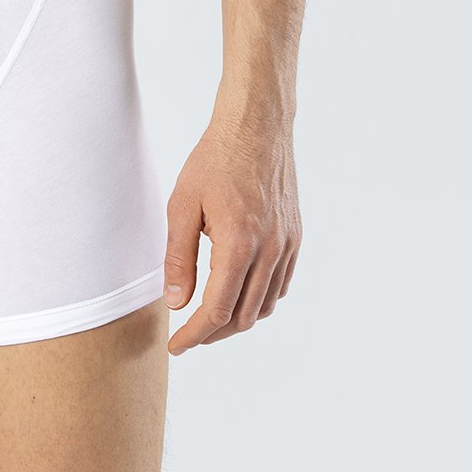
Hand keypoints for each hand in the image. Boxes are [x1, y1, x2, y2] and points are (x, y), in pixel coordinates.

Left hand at [163, 112, 301, 354]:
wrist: (256, 126)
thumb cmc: (215, 159)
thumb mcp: (182, 205)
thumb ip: (178, 257)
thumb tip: (177, 303)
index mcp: (239, 245)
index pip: (217, 311)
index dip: (194, 335)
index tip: (176, 345)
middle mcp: (270, 251)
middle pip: (243, 316)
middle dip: (213, 333)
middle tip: (188, 334)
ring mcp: (287, 245)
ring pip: (265, 305)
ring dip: (237, 319)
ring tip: (210, 318)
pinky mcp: (295, 237)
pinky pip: (280, 285)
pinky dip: (259, 299)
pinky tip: (239, 293)